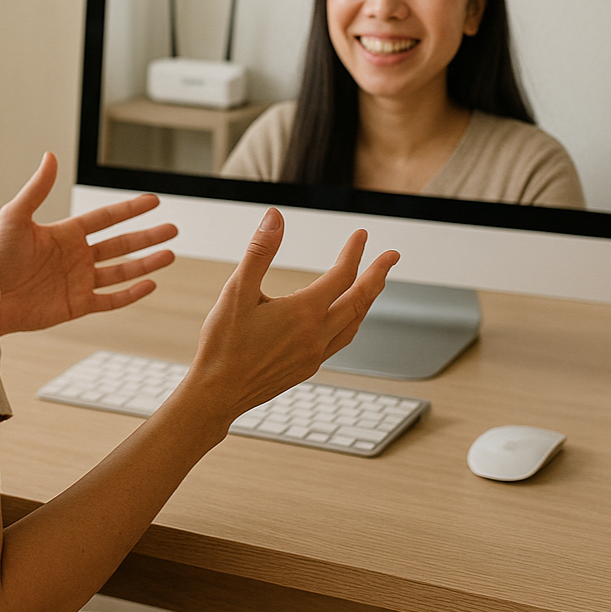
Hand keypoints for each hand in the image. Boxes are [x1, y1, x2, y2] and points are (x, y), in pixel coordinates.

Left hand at [0, 153, 177, 333]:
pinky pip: (110, 300)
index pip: (105, 218)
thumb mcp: (16, 216)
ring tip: (169, 254)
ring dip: (145, 263)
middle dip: (147, 236)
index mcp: (65, 234)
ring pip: (121, 271)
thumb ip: (38, 189)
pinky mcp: (76, 305)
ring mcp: (78, 281)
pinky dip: (131, 293)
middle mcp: (75, 256)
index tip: (154, 200)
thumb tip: (50, 155)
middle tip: (172, 229)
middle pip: (120, 244)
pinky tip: (149, 284)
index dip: (129, 209)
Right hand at [182, 208, 399, 423]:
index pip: (342, 275)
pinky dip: (352, 323)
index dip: (354, 252)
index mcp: (303, 313)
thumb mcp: (236, 290)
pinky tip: (344, 320)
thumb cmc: (223, 343)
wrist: (218, 393)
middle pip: (360, 299)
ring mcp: (315, 355)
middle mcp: (316, 335)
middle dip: (378, 274)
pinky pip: (341, 341)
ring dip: (368, 300)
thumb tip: (275, 218)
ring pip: (354, 323)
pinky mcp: (307, 368)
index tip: (361, 235)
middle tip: (392, 256)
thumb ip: (259, 252)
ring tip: (374, 285)